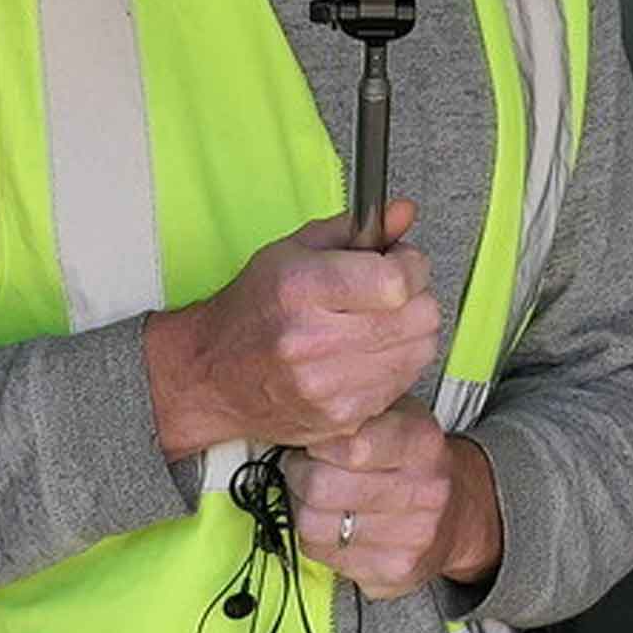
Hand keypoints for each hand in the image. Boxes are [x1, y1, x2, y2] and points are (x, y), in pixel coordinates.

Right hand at [144, 206, 442, 456]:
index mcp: (300, 289)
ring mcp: (328, 388)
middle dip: (414, 297)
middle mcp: (312, 341)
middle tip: (390, 294)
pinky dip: (395, 368)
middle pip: (418, 317)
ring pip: (420, 352)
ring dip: (409, 334)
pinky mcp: (341, 419)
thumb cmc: (253, 309)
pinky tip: (366, 357)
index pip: (396, 282)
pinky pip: (404, 385)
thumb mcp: (293, 251)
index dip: (410, 266)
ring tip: (375, 325)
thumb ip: (355, 228)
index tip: (400, 262)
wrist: (212, 375)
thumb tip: (404, 212)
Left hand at [285, 406, 500, 599]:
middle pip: (319, 487)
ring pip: (311, 525)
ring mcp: (412, 538)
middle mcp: (424, 492)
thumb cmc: (411, 461)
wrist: (458, 515)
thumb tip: (303, 420)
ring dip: (301, 507)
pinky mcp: (393, 572)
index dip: (316, 442)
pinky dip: (315, 538)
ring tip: (317, 496)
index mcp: (422, 442)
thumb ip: (356, 412)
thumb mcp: (397, 415)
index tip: (315, 440)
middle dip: (298, 473)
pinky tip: (334, 524)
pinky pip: (319, 554)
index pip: (351, 446)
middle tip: (305, 467)